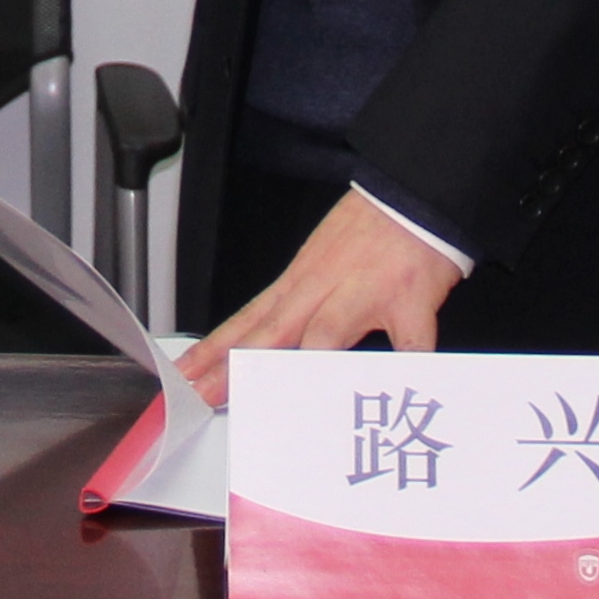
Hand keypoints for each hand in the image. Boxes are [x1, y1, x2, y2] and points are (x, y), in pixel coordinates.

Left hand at [182, 190, 464, 404]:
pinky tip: (396, 394)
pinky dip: (405, 369)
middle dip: (236, 367)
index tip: (187, 375)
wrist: (410, 196)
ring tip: (279, 403)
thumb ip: (298, 304)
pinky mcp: (409, 301)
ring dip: (303, 367)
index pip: (249, 319)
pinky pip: (409, 343)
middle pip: (273, 332)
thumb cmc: (367, 231)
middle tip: (207, 395)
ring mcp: (366, 294)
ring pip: (327, 333)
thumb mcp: (319, 261)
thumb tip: (265, 345)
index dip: (214, 349)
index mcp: (301, 281)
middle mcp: (326, 287)